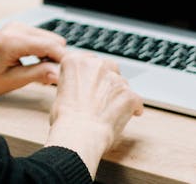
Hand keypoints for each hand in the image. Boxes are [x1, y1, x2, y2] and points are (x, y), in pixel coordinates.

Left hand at [0, 22, 65, 94]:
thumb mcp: (10, 81)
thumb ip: (36, 75)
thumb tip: (59, 74)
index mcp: (13, 41)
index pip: (52, 46)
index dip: (63, 62)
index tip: (66, 77)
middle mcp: (17, 28)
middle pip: (55, 41)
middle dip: (58, 60)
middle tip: (50, 79)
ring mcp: (18, 26)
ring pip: (51, 39)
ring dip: (51, 56)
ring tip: (41, 73)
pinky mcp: (20, 28)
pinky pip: (42, 38)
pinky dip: (45, 51)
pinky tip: (36, 64)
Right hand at [45, 50, 143, 178]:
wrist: (79, 134)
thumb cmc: (66, 118)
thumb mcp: (60, 91)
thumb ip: (74, 82)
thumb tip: (82, 87)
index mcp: (75, 61)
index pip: (87, 60)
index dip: (89, 74)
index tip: (89, 83)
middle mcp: (96, 65)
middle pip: (107, 67)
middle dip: (106, 80)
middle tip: (99, 98)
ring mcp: (114, 79)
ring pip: (121, 83)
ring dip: (117, 94)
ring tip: (109, 111)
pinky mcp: (129, 94)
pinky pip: (135, 100)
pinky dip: (132, 108)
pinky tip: (125, 117)